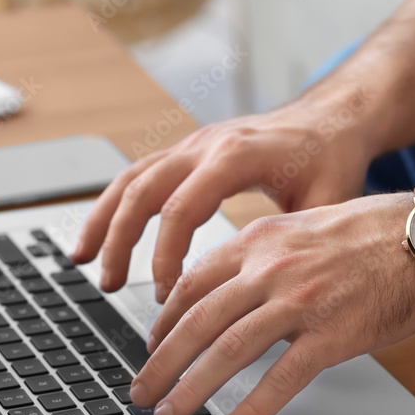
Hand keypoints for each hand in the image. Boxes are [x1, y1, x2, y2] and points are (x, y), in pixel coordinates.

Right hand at [72, 91, 375, 301]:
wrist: (331, 118)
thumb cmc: (331, 158)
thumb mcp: (328, 200)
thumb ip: (299, 240)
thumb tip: (274, 294)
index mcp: (237, 155)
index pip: (184, 207)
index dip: (168, 255)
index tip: (167, 296)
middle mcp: (206, 144)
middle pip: (142, 189)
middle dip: (119, 240)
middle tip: (110, 285)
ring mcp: (192, 145)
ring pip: (131, 179)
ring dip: (104, 221)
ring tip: (83, 263)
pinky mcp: (187, 153)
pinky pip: (139, 176)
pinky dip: (114, 206)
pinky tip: (98, 238)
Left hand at [128, 192, 414, 414]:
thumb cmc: (371, 235)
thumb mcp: (301, 228)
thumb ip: (260, 257)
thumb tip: (224, 291)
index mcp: (258, 241)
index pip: (191, 286)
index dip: (164, 324)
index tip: (152, 349)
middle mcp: (269, 268)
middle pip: (196, 322)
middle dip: (160, 364)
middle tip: (139, 393)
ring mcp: (299, 302)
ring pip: (227, 352)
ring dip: (190, 391)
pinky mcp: (331, 335)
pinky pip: (280, 380)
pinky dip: (250, 411)